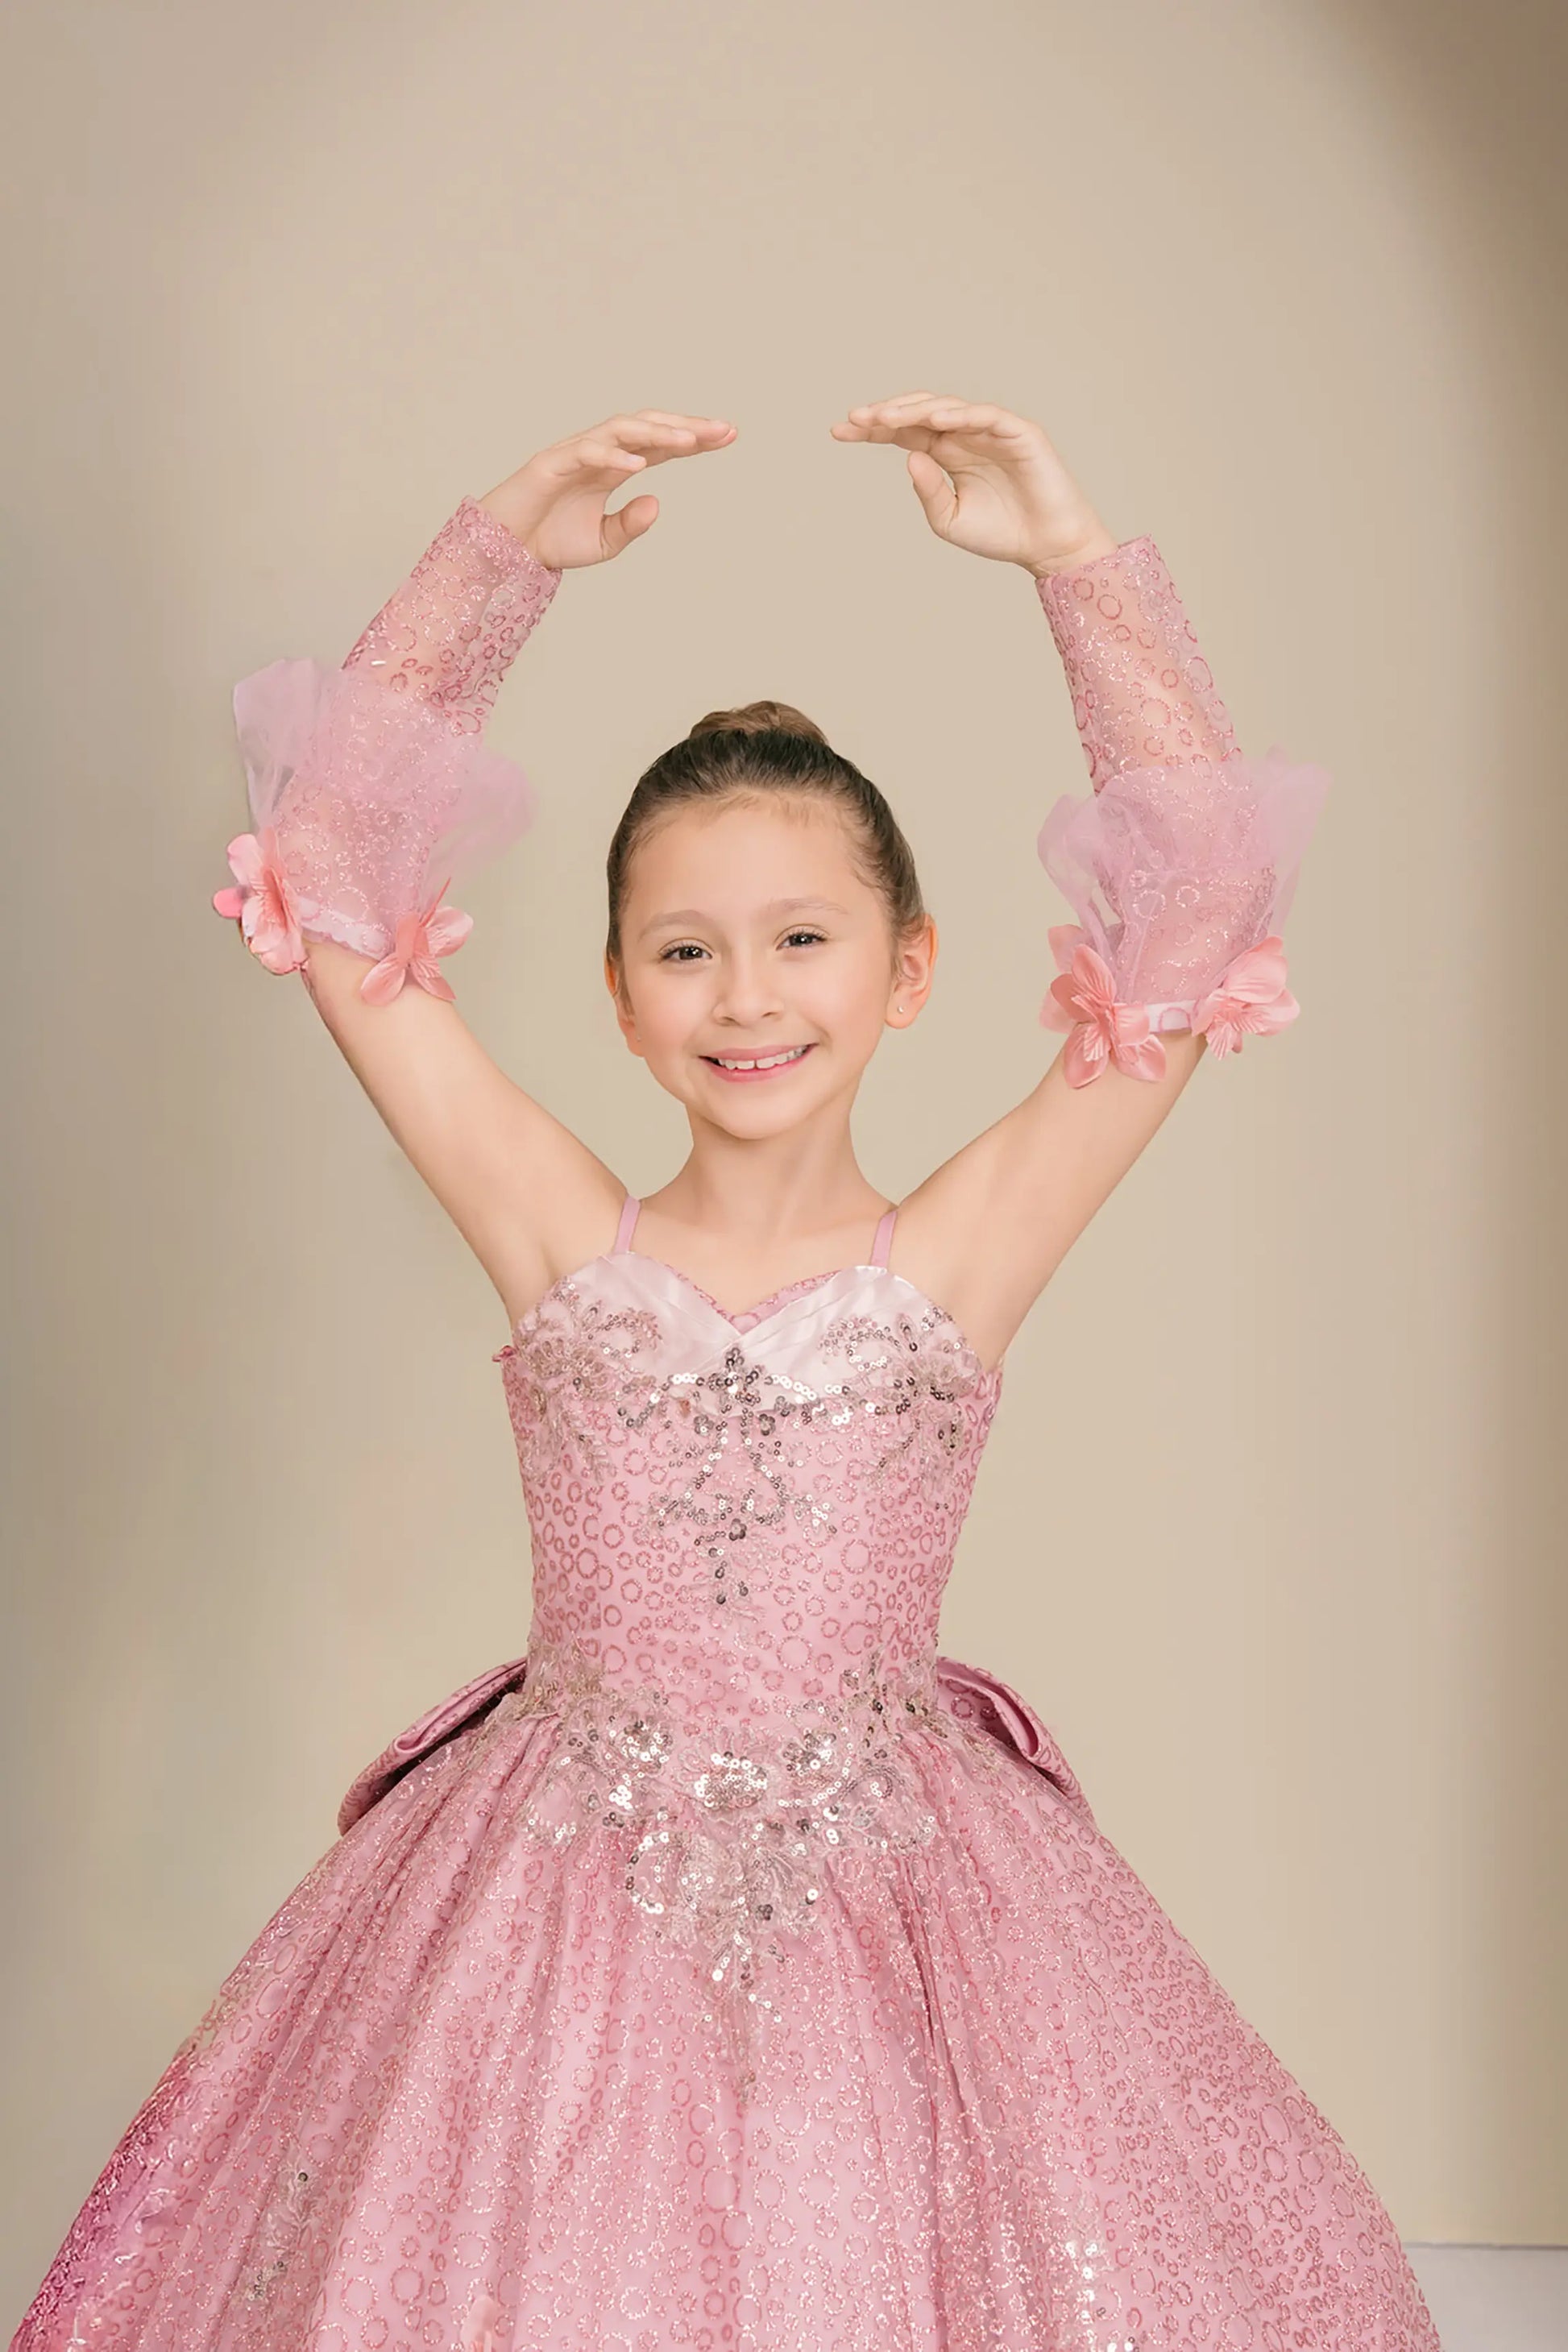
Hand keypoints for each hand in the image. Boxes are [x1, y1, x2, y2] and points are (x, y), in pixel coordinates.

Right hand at [477, 411, 736, 568]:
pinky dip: (613, 456)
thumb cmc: (553, 541)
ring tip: (689, 440)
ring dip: (656, 433)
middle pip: (647, 427)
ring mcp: (574, 452)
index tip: (729, 435)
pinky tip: (639, 465)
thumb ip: (631, 525)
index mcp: (613, 466)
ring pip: (620, 429)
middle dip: (685, 426)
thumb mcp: (604, 543)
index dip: (693, 438)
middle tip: (722, 429)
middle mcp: (598, 452)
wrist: (507, 551)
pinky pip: (586, 452)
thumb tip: (656, 502)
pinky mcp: (550, 462)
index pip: (660, 444)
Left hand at [830, 392, 1117, 575]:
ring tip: (885, 418)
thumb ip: (927, 490)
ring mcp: (990, 430)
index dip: (871, 429)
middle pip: (917, 413)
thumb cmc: (1000, 534)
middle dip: (885, 413)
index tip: (837, 430)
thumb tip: (909, 456)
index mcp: (945, 454)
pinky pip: (985, 415)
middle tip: (855, 418)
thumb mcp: (949, 519)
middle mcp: (964, 435)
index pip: (903, 432)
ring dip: (914, 410)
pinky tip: (934, 421)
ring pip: (946, 407)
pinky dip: (960, 414)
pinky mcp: (1018, 431)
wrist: (1046, 547)